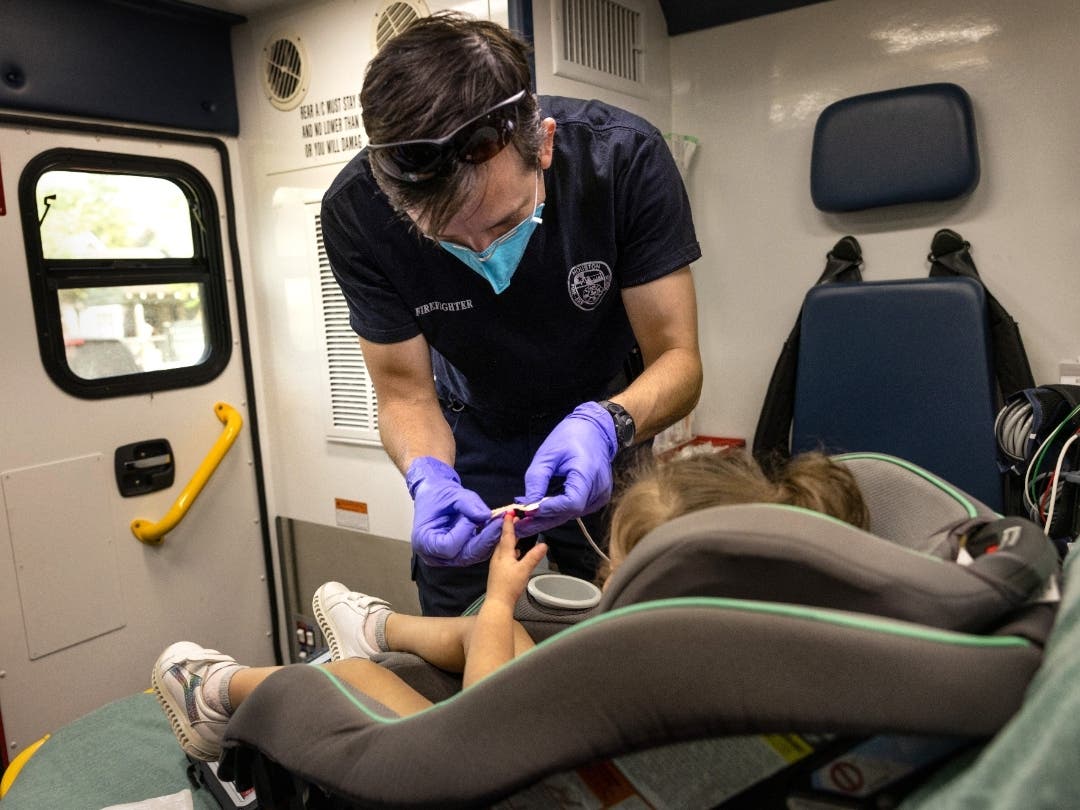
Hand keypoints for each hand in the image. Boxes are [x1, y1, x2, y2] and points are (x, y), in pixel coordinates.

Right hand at [407, 457, 499, 566]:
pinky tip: (495, 529)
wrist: (433, 494)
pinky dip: (486, 541)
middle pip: (463, 555)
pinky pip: (474, 552)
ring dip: (488, 541)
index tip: (472, 518)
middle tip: (499, 524)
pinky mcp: (458, 554)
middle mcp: (434, 555)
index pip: (448, 546)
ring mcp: (446, 558)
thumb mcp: (452, 494)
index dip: (463, 533)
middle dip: (483, 540)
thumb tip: (486, 516)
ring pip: (472, 556)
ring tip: (499, 525)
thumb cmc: (437, 494)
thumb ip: (469, 505)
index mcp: (424, 540)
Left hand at [486, 513, 547, 606]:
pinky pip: (504, 555)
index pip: (506, 534)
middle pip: (503, 540)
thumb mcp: (524, 570)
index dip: (509, 523)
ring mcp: (497, 564)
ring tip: (517, 534)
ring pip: (503, 548)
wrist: (498, 603)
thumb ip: (533, 557)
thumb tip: (543, 544)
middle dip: (509, 529)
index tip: (510, 512)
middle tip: (516, 520)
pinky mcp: (498, 572)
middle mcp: (498, 557)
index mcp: (503, 554)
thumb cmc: (509, 585)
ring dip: (510, 539)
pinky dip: (510, 550)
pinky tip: (516, 553)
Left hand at [519, 402, 617, 535]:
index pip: (571, 502)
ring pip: (571, 515)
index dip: (549, 509)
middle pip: (569, 513)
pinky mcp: (598, 499)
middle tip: (519, 526)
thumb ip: (537, 480)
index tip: (527, 511)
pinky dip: (558, 512)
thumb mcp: (548, 454)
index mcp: (588, 473)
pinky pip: (575, 510)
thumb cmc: (571, 437)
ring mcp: (600, 495)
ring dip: (548, 518)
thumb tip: (528, 505)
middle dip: (542, 520)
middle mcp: (598, 489)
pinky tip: (542, 513)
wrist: (595, 430)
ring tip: (525, 522)